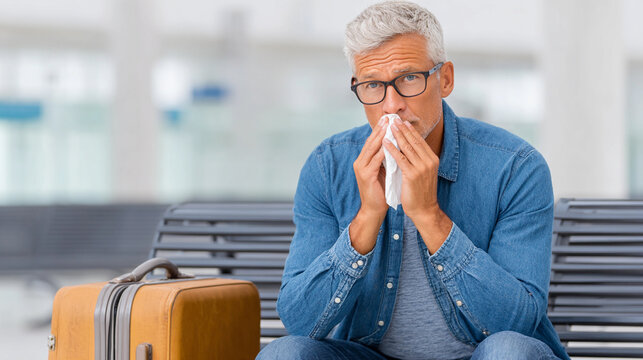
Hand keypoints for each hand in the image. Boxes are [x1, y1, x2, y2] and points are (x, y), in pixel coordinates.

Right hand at [353, 117, 388, 219]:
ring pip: (372, 149)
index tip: (388, 119)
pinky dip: (383, 152)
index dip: (379, 130)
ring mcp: (361, 169)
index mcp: (364, 160)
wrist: (374, 209)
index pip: (372, 141)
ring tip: (389, 127)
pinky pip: (375, 161)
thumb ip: (385, 159)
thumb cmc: (381, 190)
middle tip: (388, 118)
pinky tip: (389, 144)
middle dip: (380, 129)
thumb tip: (395, 145)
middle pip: (371, 142)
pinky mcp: (365, 176)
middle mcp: (360, 162)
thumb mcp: (383, 171)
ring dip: (381, 137)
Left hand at [383, 117, 451, 253]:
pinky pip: (400, 159)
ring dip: (396, 135)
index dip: (410, 130)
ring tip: (388, 127)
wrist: (424, 209)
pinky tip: (384, 143)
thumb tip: (409, 147)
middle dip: (402, 129)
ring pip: (407, 147)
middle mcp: (429, 161)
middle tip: (393, 119)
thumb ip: (418, 160)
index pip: (420, 141)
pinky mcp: (412, 175)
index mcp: (432, 159)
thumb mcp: (423, 172)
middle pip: (413, 141)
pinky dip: (391, 149)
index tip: (402, 122)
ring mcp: (421, 168)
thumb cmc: (421, 192)